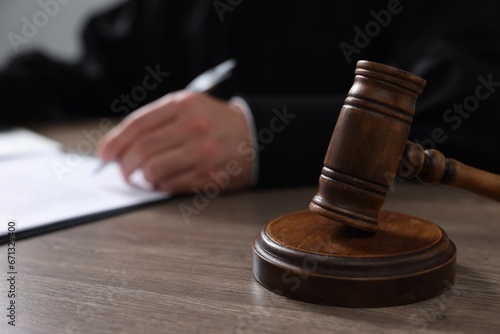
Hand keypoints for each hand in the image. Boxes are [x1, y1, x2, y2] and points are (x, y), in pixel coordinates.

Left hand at [97, 91, 253, 192]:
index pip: (138, 125)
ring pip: (153, 170)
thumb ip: (156, 120)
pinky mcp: (209, 175)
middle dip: (124, 164)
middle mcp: (194, 126)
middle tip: (121, 171)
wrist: (254, 137)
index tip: (104, 155)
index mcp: (184, 104)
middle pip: (142, 150)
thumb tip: (119, 146)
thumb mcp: (188, 106)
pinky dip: (160, 185)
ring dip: (141, 177)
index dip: (115, 142)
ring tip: (143, 176)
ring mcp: (203, 152)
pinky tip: (164, 180)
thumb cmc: (214, 122)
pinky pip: (171, 185)